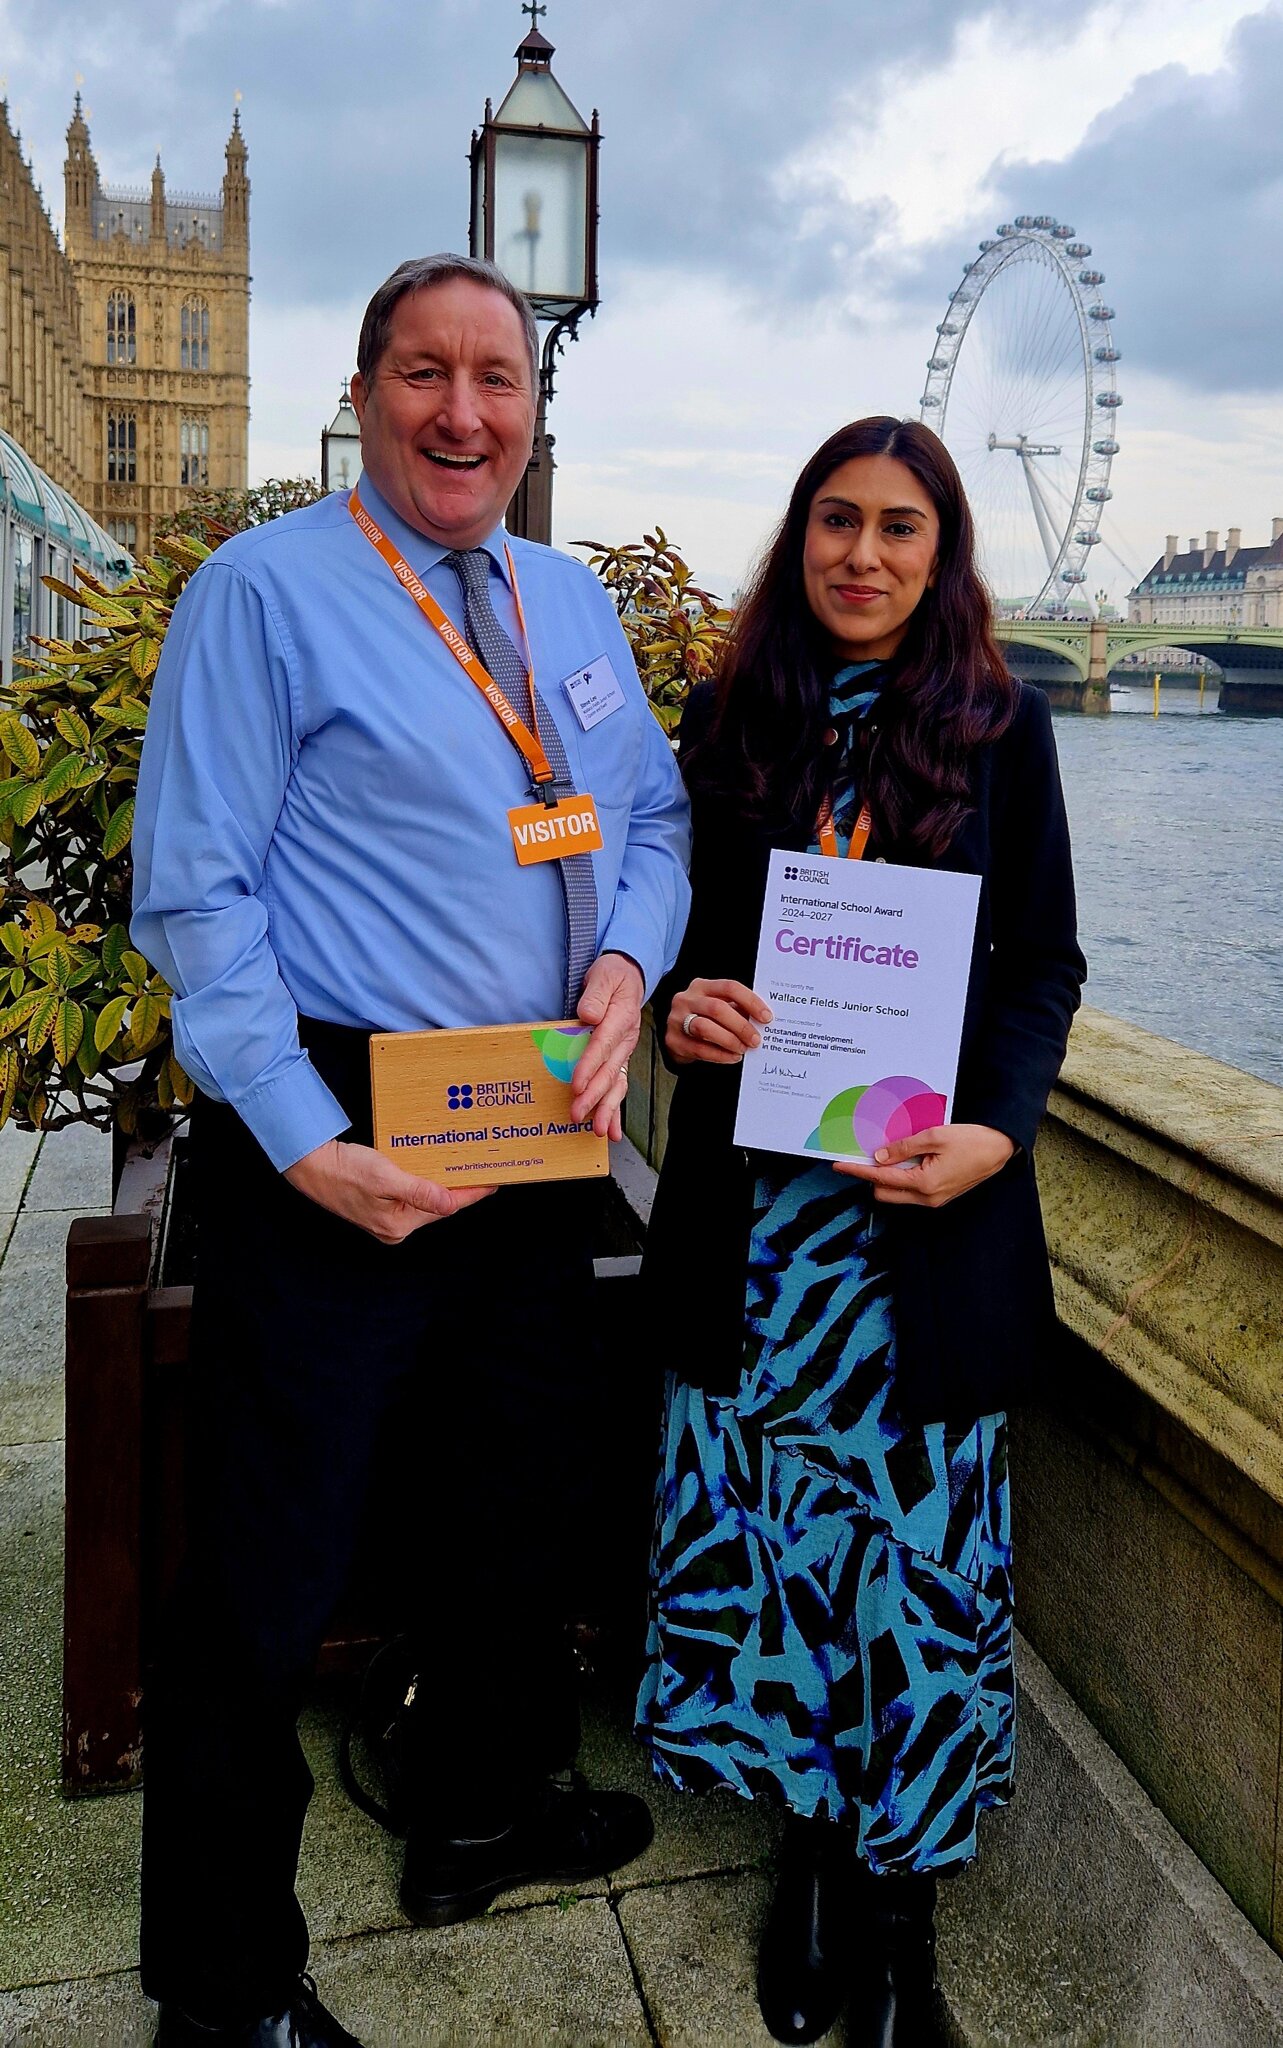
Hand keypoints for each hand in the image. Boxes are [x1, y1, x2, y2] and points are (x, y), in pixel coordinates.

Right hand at [284, 1138, 495, 1243]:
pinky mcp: (379, 1204)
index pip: (446, 1208)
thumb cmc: (344, 1170)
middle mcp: (394, 1226)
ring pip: (425, 1198)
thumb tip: (450, 1203)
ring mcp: (386, 1217)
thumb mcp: (385, 1178)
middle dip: (459, 1188)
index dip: (472, 1194)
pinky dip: (424, 1180)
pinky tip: (433, 1167)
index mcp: (398, 1224)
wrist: (310, 1165)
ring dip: (442, 1182)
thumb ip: (420, 1192)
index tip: (493, 1182)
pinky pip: (410, 1194)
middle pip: (437, 1205)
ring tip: (464, 1167)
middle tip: (482, 1170)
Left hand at [570, 951, 645, 1140]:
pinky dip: (615, 1110)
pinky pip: (617, 1087)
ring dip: (607, 1109)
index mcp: (621, 1018)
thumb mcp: (604, 975)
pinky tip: (612, 1131)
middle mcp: (625, 1039)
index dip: (588, 1066)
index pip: (601, 1045)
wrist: (629, 976)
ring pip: (616, 1085)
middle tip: (578, 1114)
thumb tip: (590, 1015)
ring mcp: (623, 1052)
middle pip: (609, 1071)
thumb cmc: (613, 975)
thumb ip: (596, 994)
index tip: (576, 1084)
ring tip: (599, 1131)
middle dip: (594, 1096)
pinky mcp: (619, 1059)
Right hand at [667, 978, 771, 1066]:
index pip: (729, 987)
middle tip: (756, 1040)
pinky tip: (732, 1057)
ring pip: (705, 1027)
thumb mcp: (719, 1008)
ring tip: (743, 1049)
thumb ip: (737, 1010)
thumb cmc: (704, 1019)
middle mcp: (686, 999)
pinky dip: (720, 1055)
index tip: (766, 1017)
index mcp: (702, 986)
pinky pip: (699, 1049)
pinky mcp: (673, 1040)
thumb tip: (763, 1021)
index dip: (750, 1002)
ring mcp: (676, 1019)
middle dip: (740, 1026)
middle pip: (717, 1008)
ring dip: (729, 1040)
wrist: (677, 1036)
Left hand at [833, 1123, 1015, 1207]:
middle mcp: (927, 1198)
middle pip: (884, 1192)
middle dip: (871, 1176)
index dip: (858, 1171)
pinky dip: (903, 1177)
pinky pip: (911, 1190)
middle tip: (865, 1154)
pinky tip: (905, 1159)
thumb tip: (879, 1156)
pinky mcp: (939, 1196)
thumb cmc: (972, 1141)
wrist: (999, 1149)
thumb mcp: (934, 1136)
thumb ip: (904, 1147)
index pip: (881, 1179)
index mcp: (924, 1184)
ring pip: (897, 1193)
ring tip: (889, 1153)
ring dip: (888, 1176)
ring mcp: (934, 1200)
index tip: (840, 1165)